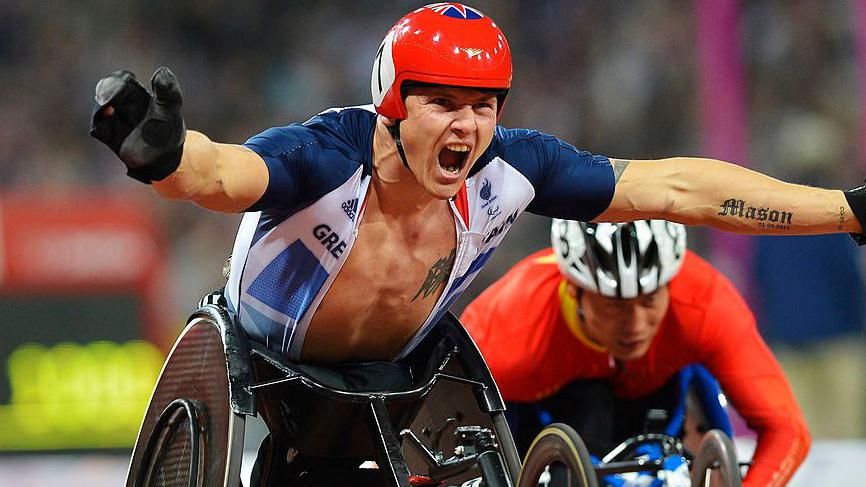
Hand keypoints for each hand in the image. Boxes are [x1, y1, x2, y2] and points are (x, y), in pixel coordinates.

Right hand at [89, 67, 185, 183]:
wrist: (164, 158)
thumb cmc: (169, 132)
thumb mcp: (172, 110)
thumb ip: (169, 92)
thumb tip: (162, 70)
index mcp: (137, 95)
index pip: (122, 81)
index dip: (119, 81)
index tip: (124, 83)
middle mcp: (122, 105)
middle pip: (106, 90)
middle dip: (106, 91)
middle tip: (108, 99)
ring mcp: (114, 120)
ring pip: (100, 108)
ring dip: (101, 107)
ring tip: (106, 107)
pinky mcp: (109, 136)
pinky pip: (98, 128)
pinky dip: (99, 124)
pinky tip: (106, 120)